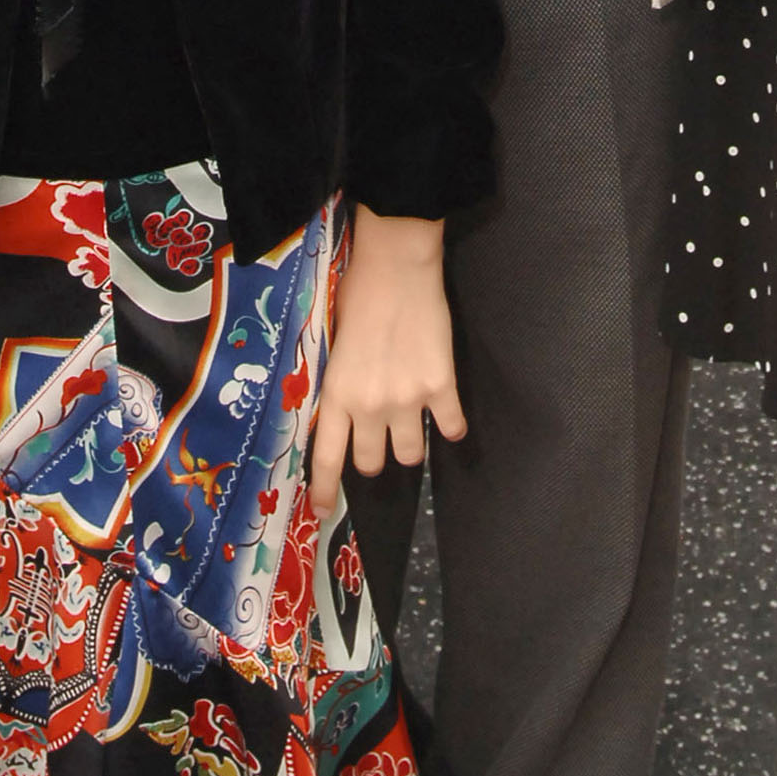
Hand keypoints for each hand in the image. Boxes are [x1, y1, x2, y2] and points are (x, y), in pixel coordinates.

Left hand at [309, 208, 464, 516]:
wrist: (397, 264)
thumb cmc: (358, 293)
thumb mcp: (333, 344)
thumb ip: (338, 383)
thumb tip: (341, 410)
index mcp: (337, 394)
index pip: (327, 458)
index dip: (324, 490)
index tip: (324, 511)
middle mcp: (370, 406)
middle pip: (372, 462)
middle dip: (374, 456)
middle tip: (379, 436)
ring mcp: (408, 399)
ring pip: (410, 453)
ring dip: (409, 443)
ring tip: (410, 421)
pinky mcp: (442, 386)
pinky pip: (452, 426)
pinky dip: (451, 425)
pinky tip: (447, 413)